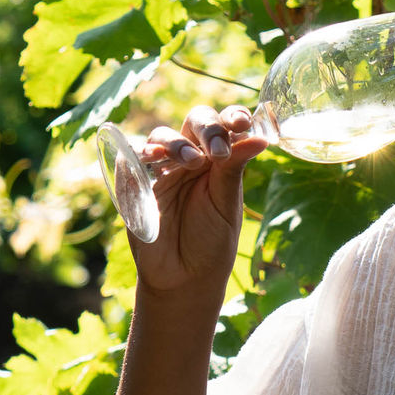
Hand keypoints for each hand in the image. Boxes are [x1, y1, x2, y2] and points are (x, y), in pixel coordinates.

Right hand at [130, 103, 267, 303]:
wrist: (184, 278)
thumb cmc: (212, 241)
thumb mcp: (227, 203)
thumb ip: (235, 168)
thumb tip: (262, 137)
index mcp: (218, 159)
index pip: (224, 124)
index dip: (232, 116)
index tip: (243, 123)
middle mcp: (190, 157)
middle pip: (194, 122)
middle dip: (207, 129)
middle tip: (218, 151)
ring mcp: (162, 169)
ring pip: (163, 135)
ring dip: (177, 143)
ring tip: (192, 163)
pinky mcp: (136, 182)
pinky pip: (132, 157)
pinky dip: (142, 152)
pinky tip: (154, 158)